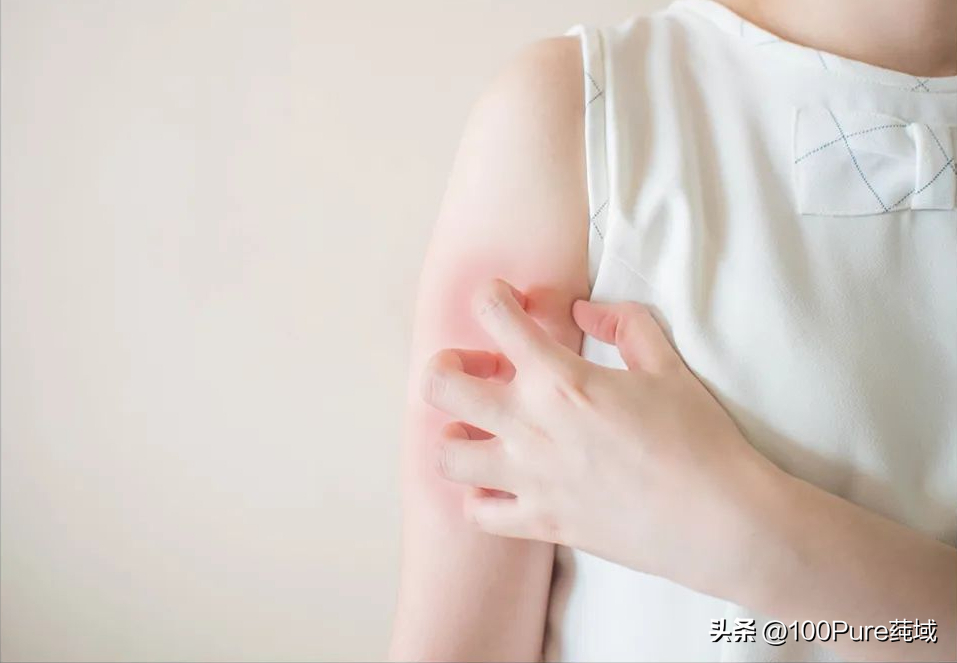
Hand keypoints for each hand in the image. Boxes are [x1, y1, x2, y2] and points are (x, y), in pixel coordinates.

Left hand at [420, 278, 785, 596]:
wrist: (720, 520)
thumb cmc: (698, 439)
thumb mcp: (668, 365)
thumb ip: (624, 324)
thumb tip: (586, 310)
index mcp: (561, 378)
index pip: (494, 316)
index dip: (492, 296)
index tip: (505, 302)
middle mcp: (531, 425)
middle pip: (440, 385)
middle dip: (448, 365)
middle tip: (481, 370)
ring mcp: (529, 479)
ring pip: (446, 454)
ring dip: (455, 434)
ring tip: (482, 430)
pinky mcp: (539, 523)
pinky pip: (477, 513)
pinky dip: (480, 497)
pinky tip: (502, 484)